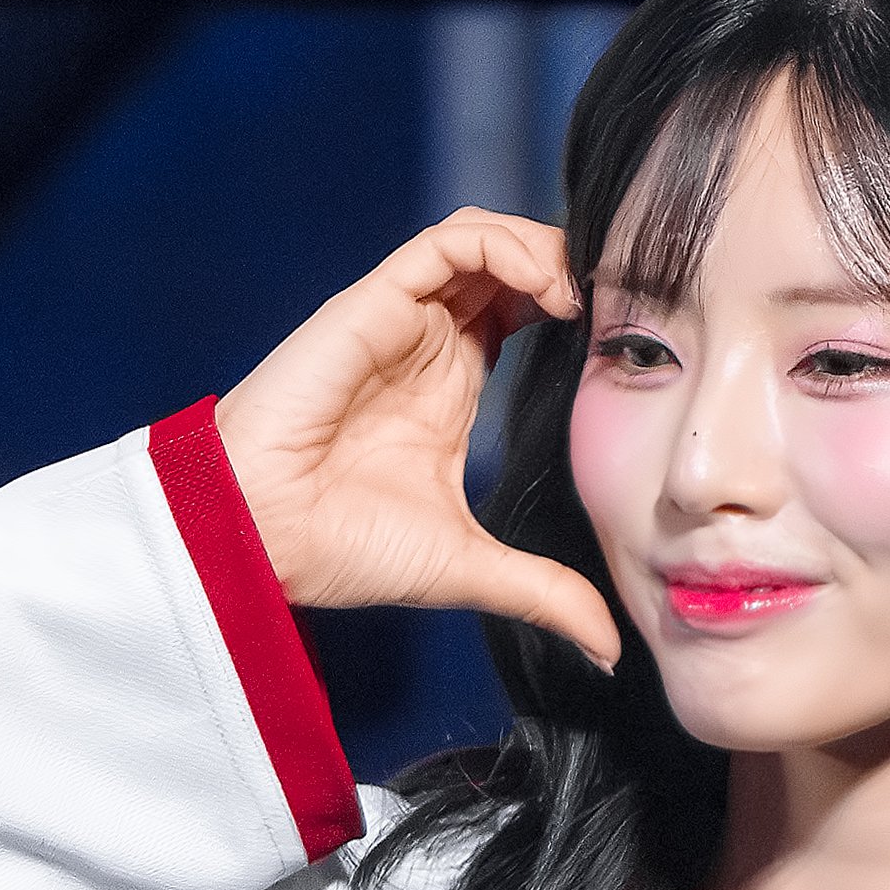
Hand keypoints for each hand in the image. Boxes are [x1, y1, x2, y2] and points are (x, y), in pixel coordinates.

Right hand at [214, 210, 619, 666]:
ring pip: (484, 241)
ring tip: (581, 294)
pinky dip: (503, 248)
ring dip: (543, 251)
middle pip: (511, 267)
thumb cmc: (343, 550)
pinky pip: (447, 244)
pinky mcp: (375, 302)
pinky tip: (544, 288)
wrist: (266, 538)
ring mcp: (402, 320)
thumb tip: (608, 648)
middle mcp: (429, 345)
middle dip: (570, 270)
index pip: (523, 316)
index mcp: (451, 390)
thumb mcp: (470, 570)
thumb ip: (543, 594)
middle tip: (617, 305)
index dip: (575, 314)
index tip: (623, 341)